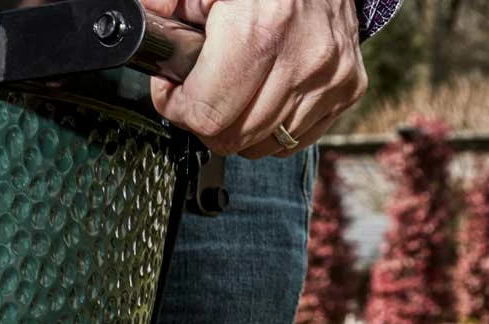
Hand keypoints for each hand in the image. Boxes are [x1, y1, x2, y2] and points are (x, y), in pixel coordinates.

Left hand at [140, 0, 366, 157]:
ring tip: (231, 91)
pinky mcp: (348, 89)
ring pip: (262, 145)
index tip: (173, 88)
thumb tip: (141, 22)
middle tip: (198, 92)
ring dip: (236, 127)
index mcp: (260, 29)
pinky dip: (271, 128)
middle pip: (232, 137)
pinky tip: (261, 97)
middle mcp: (301, 58)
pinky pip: (294, 140)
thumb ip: (168, 4)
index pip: (206, 113)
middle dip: (203, 121)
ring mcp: (329, 78)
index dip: (177, 106)